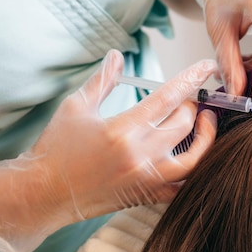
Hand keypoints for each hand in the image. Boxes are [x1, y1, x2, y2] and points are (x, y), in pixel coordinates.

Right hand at [0, 50, 218, 251]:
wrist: (43, 194)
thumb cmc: (56, 149)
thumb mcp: (76, 108)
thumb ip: (102, 80)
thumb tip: (117, 55)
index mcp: (122, 130)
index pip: (168, 98)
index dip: (192, 78)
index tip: (208, 66)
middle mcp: (140, 156)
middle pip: (184, 124)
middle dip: (192, 105)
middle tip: (189, 98)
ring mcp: (147, 180)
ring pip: (194, 158)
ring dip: (205, 137)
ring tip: (203, 121)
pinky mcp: (148, 197)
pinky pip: (184, 186)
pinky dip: (195, 170)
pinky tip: (194, 153)